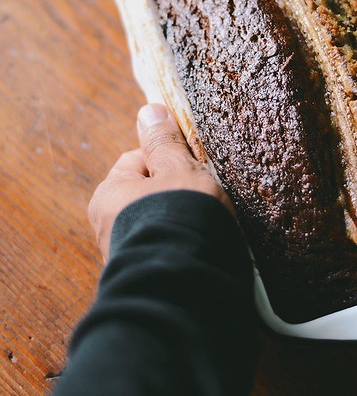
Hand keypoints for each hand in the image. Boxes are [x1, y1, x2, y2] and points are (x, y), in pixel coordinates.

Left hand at [88, 103, 232, 259]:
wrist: (186, 288)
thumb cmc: (180, 218)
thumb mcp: (178, 170)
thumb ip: (164, 141)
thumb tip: (148, 111)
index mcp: (109, 194)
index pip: (139, 160)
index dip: (170, 161)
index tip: (191, 171)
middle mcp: (109, 224)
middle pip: (150, 192)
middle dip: (176, 193)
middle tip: (199, 200)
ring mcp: (126, 252)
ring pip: (161, 219)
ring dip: (181, 219)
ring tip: (203, 226)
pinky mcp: (144, 273)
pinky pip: (165, 245)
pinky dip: (181, 243)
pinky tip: (198, 246)